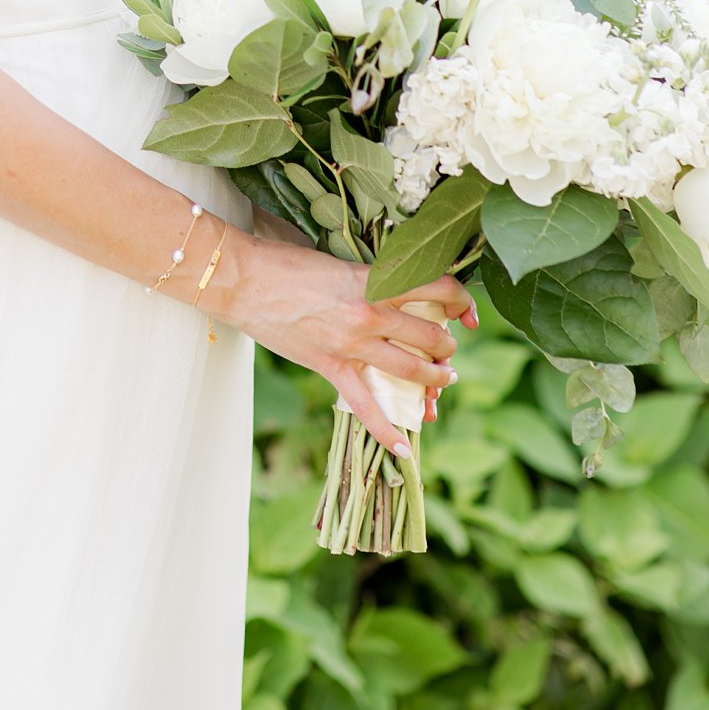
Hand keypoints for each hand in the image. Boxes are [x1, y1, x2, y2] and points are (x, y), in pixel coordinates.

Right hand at [229, 237, 475, 456]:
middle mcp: (371, 312)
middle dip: (447, 344)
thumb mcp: (338, 260)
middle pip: (430, 333)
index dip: (460, 298)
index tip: (465, 309)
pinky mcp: (331, 367)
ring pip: (411, 369)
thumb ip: (370, 275)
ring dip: (435, 378)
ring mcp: (352, 344)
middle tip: (447, 347)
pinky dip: (387, 431)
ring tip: (442, 379)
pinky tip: (405, 450)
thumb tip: (397, 285)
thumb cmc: (286, 261)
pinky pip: (366, 407)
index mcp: (374, 278)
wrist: (243, 280)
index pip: (436, 286)